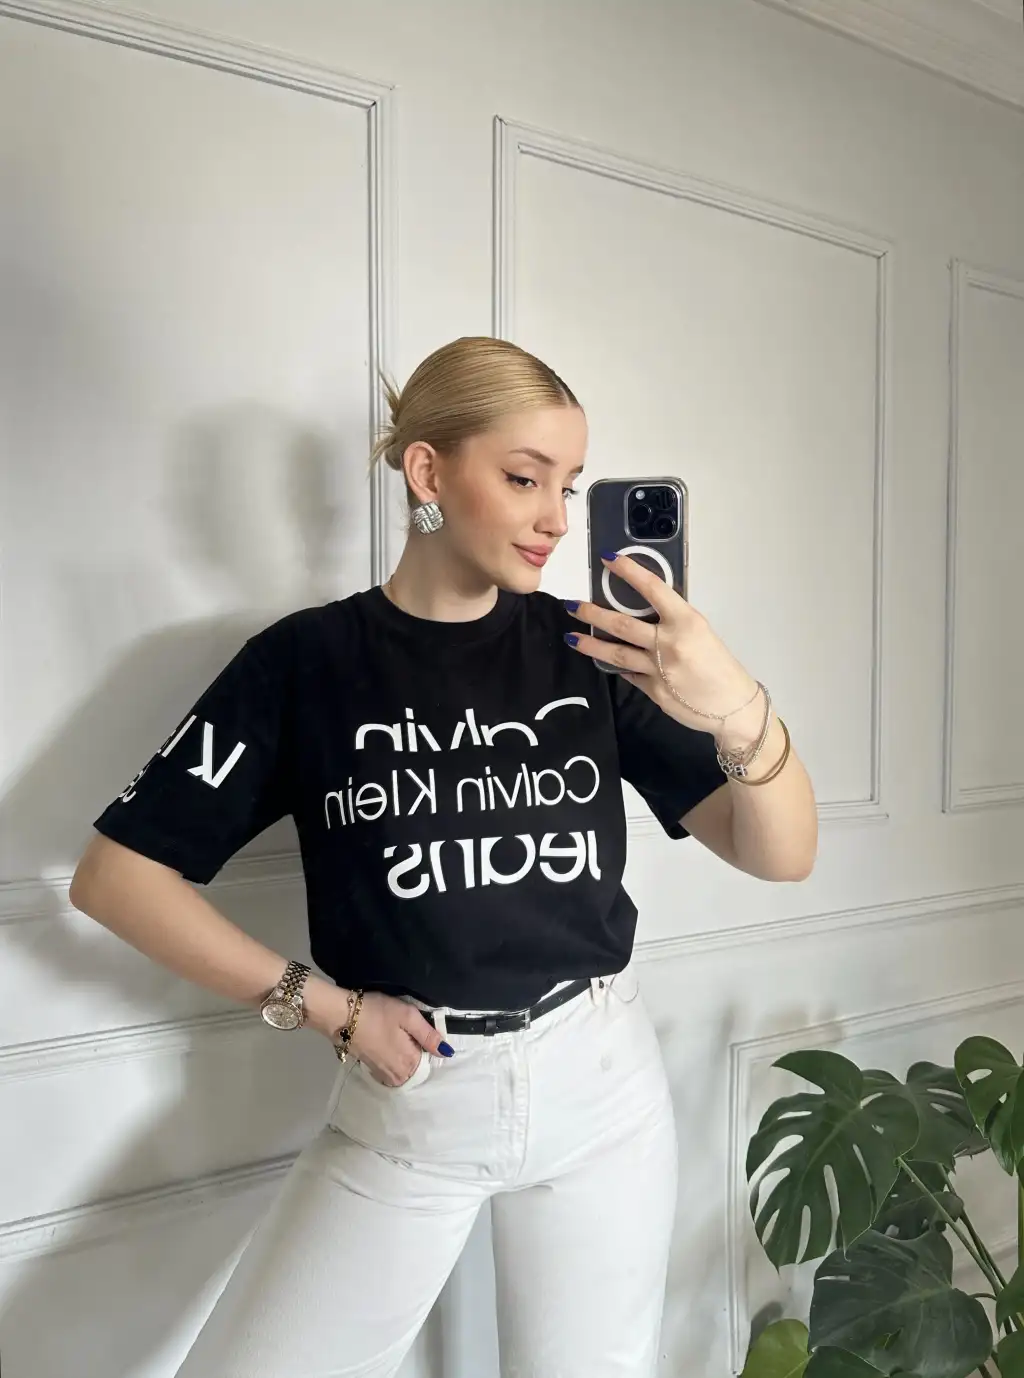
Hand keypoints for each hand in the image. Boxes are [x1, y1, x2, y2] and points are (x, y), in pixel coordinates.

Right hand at [305, 980, 452, 1085]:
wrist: (341, 1016)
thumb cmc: (377, 1012)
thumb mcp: (408, 1016)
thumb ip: (429, 1035)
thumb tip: (447, 1052)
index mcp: (409, 1063)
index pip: (430, 1060)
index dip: (426, 1044)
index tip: (416, 1030)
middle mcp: (397, 1075)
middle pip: (416, 1067)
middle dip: (414, 1052)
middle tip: (402, 1031)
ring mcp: (382, 1074)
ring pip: (402, 1070)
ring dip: (402, 1056)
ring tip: (392, 1035)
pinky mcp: (370, 1069)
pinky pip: (389, 1069)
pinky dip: (391, 1059)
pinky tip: (384, 1042)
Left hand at [565, 553, 760, 736]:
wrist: (733, 706)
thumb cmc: (720, 666)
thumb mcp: (701, 632)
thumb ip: (674, 621)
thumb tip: (645, 610)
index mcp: (686, 622)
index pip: (652, 588)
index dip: (628, 571)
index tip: (608, 559)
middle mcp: (670, 643)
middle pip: (621, 625)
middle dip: (592, 614)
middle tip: (572, 605)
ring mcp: (659, 670)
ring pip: (615, 653)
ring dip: (590, 644)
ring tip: (572, 637)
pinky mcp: (653, 691)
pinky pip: (629, 674)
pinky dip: (617, 666)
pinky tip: (605, 661)